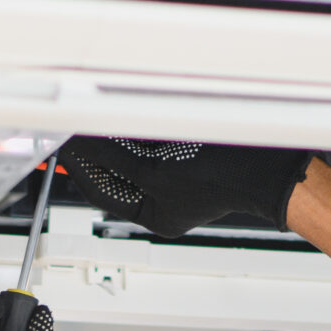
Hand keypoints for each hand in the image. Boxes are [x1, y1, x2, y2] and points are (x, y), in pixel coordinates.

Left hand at [57, 137, 314, 238]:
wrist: (267, 163)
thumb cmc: (226, 178)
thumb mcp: (158, 173)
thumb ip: (117, 161)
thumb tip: (86, 148)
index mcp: (156, 215)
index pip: (102, 192)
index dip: (80, 169)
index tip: (63, 147)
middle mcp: (164, 198)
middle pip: (115, 172)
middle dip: (95, 151)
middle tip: (73, 129)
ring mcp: (176, 175)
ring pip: (132, 153)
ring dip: (115, 137)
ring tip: (95, 121)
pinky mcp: (187, 152)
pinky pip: (153, 141)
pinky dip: (138, 129)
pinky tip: (128, 116)